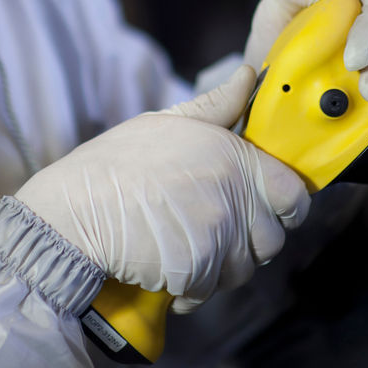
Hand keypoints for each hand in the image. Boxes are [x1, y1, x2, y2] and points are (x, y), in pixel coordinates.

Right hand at [14, 66, 308, 313]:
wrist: (73, 212)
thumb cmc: (115, 164)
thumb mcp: (165, 122)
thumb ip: (216, 106)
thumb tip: (250, 75)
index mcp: (232, 155)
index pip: (293, 194)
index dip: (284, 207)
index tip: (264, 210)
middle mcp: (233, 195)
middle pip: (271, 240)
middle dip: (248, 243)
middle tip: (213, 233)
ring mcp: (217, 236)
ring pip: (243, 270)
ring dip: (221, 268)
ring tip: (189, 251)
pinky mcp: (197, 271)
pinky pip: (211, 291)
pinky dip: (193, 291)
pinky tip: (171, 273)